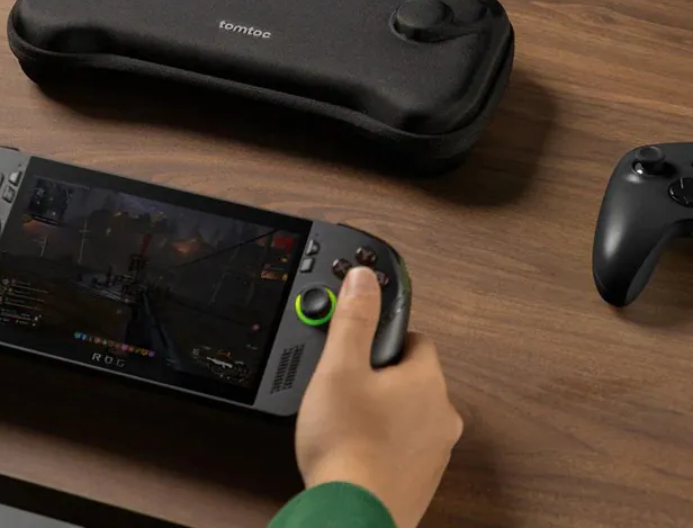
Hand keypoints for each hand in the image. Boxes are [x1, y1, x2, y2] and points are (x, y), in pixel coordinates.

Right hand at [295, 267, 462, 527]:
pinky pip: (405, 446)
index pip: (417, 339)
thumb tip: (365, 278)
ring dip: (384, 410)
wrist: (352, 515)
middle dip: (382, 376)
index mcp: (427, 382)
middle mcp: (441, 416)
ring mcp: (435, 453)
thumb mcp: (340, 367)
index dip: (386, 337)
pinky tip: (355, 448)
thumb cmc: (348, 444)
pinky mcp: (420, 480)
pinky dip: (384, 443)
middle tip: (346, 383)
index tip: (361, 344)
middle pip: (412, 377)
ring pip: (409, 413)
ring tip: (346, 418)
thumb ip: (354, 318)